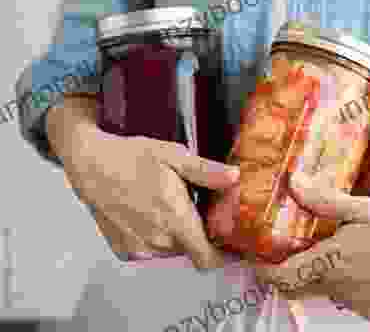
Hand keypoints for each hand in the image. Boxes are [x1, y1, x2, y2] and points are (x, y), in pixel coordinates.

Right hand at [46, 97, 239, 268]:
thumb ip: (206, 172)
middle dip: (202, 233)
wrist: (90, 164)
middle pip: (194, 249)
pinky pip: (153, 249)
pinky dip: (158, 236)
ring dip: (179, 234)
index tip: (231, 242)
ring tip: (171, 206)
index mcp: (175, 220)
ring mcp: (140, 248)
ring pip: (174, 250)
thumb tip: (235, 177)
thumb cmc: (133, 157)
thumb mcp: (175, 156)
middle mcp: (158, 241)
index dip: (224, 255)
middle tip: (199, 207)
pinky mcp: (125, 250)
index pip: (209, 259)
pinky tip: (152, 212)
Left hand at [254, 172, 369, 320]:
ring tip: (333, 249)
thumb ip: (325, 200)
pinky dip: (345, 284)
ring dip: (320, 275)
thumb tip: (293, 181)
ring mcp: (356, 303)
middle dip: (288, 271)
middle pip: (298, 286)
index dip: (262, 269)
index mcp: (330, 262)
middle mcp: (337, 289)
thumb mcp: (365, 208)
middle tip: (289, 248)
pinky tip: (364, 263)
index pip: (280, 277)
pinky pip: (348, 299)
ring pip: (324, 291)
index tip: (255, 256)